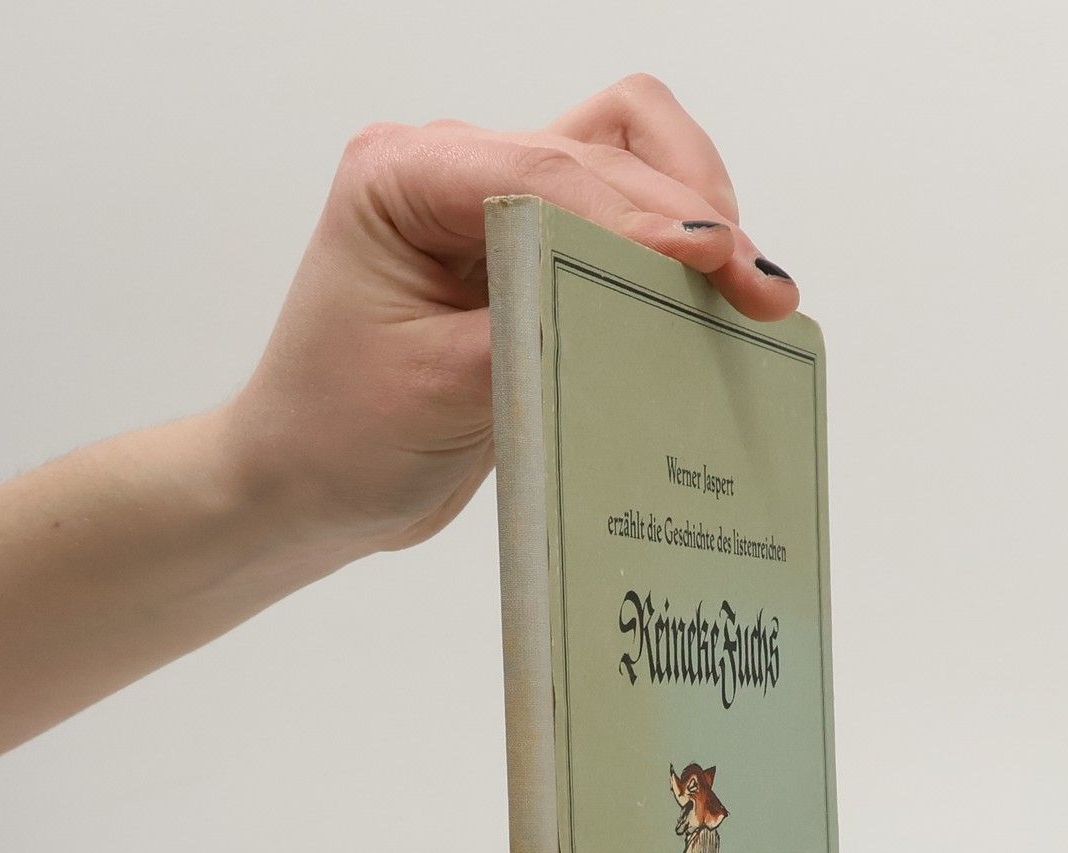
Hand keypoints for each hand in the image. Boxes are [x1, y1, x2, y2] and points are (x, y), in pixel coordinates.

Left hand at [218, 75, 797, 576]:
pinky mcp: (532, 251)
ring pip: (626, 152)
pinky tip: (714, 292)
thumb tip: (648, 297)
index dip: (639, 215)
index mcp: (403, 176)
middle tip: (759, 293)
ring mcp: (497, 203)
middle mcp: (452, 168)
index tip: (712, 262)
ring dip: (695, 205)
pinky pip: (623, 215)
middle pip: (603, 149)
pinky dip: (676, 241)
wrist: (308, 487)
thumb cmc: (340, 437)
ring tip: (749, 284)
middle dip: (690, 217)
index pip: (547, 171)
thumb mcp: (438, 391)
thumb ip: (536, 329)